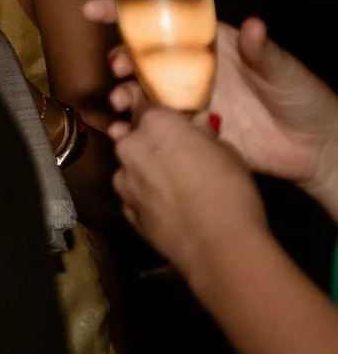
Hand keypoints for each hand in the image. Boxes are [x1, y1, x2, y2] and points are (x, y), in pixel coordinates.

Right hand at [88, 0, 337, 198]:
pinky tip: (126, 131)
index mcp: (213, 46)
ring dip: (126, 92)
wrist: (317, 149)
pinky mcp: (193, 131)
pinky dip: (136, 127)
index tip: (96, 10)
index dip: (128, 13)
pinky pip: (157, 126)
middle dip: (121, 57)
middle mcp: (196, 70)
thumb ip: (265, 51)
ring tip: (122, 101)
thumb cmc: (306, 99)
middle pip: (146, 57)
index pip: (166, 22)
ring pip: (145, 91)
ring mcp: (192, 100)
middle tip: (116, 67)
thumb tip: (254, 25)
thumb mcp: (286, 71)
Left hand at [113, 105, 268, 277]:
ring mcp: (123, 180)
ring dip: (146, 171)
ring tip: (177, 189)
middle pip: (134, 136)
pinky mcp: (125, 210)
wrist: (219, 246)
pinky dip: (146, 198)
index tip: (175, 125)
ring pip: (131, 167)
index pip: (147, 106)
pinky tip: (170, 209)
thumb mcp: (228, 153)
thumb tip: (198, 125)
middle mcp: (130, 147)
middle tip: (180, 158)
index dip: (163, 116)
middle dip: (152, 143)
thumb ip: (205, 135)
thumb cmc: (230, 192)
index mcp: (155, 124)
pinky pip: (133, 196)